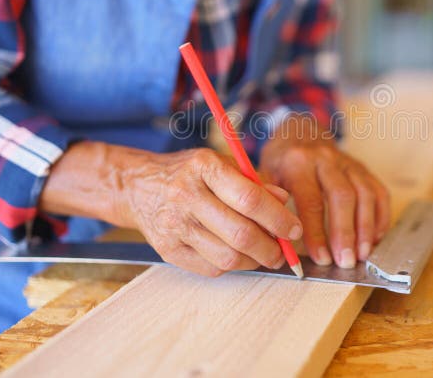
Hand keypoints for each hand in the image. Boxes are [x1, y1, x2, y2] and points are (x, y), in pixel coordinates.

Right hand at [41, 142, 302, 277]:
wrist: (137, 186)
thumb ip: (253, 181)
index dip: (278, 218)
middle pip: (240, 233)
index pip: (249, 198)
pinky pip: (211, 268)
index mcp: (204, 167)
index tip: (295, 230)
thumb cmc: (188, 172)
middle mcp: (186, 196)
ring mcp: (175, 225)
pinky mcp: (168, 250)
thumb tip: (285, 201)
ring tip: (263, 254)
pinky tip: (237, 255)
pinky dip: (232, 266)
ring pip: (228, 257)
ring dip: (254, 261)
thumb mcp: (220, 163)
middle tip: (283, 252)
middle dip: (271, 248)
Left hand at [260, 119, 389, 268]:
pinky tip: (375, 238)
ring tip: (363, 255)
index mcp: (298, 162)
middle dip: (346, 233)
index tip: (322, 258)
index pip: (311, 200)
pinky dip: (380, 216)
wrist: (299, 132)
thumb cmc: (281, 161)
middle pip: (343, 197)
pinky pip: (378, 191)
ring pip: (364, 194)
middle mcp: (326, 159)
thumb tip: (276, 236)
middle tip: (346, 262)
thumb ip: (269, 202)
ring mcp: (348, 162)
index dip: (317, 232)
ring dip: (366, 228)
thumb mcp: (265, 174)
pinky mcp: (363, 168)